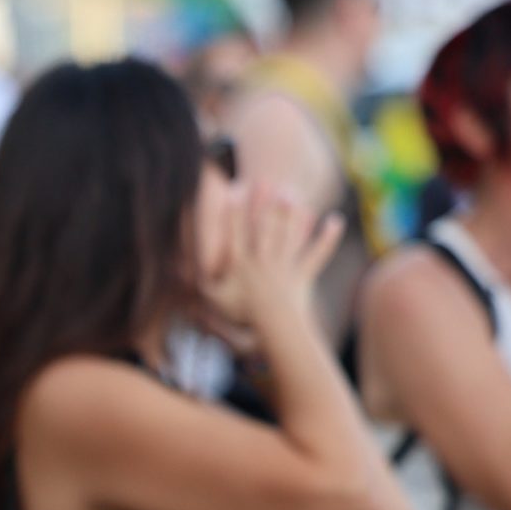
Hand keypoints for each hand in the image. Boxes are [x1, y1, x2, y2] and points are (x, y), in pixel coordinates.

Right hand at [200, 186, 342, 339]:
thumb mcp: (214, 300)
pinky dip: (327, 239)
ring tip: (293, 194)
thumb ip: (197, 282)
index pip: (236, 234)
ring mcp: (285, 265)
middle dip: (265, 203)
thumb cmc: (243, 314)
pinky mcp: (303, 274)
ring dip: (291, 213)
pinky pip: (316, 254)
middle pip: (264, 227)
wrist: (275, 327)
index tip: (234, 192)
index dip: (234, 212)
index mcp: (242, 265)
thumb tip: (174, 268)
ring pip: (288, 235)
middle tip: (267, 182)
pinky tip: (335, 221)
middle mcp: (263, 260)